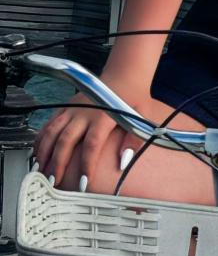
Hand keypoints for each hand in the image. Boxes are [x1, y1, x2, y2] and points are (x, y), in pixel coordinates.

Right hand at [32, 74, 154, 188]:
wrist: (124, 74)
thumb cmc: (133, 97)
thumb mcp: (141, 116)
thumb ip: (134, 139)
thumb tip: (124, 161)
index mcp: (103, 116)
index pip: (92, 144)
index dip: (87, 164)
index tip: (84, 182)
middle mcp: (84, 112)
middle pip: (66, 141)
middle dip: (59, 163)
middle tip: (55, 182)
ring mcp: (72, 109)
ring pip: (53, 132)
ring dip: (45, 152)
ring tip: (41, 171)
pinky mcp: (66, 106)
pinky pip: (49, 123)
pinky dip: (41, 138)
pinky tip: (37, 153)